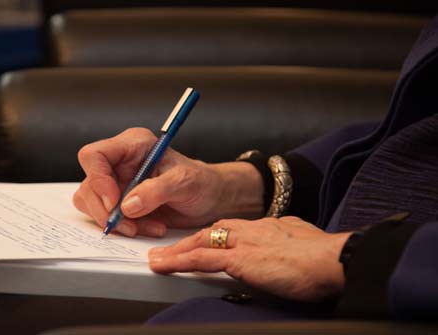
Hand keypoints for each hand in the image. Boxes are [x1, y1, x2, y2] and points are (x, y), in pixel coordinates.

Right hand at [73, 127, 263, 236]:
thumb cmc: (201, 182)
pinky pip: (105, 217)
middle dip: (106, 210)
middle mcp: (119, 162)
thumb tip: (128, 205)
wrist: (210, 198)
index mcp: (132, 145)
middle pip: (89, 184)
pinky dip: (124, 228)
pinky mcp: (118, 202)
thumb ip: (157, 191)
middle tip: (130, 225)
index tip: (116, 203)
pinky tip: (147, 227)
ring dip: (117, 222)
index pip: (94, 155)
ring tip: (146, 227)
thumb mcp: (185, 183)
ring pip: (92, 203)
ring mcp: (116, 183)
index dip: (98, 180)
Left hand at [149, 216, 351, 301]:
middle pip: (211, 232)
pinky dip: (180, 261)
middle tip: (167, 249)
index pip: (231, 230)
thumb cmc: (326, 256)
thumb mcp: (302, 241)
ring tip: (157, 259)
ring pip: (200, 243)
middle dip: (187, 241)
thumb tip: (281, 249)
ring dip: (176, 251)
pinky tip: (164, 265)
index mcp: (267, 226)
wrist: (334, 259)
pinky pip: (201, 259)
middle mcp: (251, 229)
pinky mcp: (240, 259)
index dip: (212, 237)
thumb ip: (286, 242)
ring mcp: (244, 243)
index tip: (198, 242)